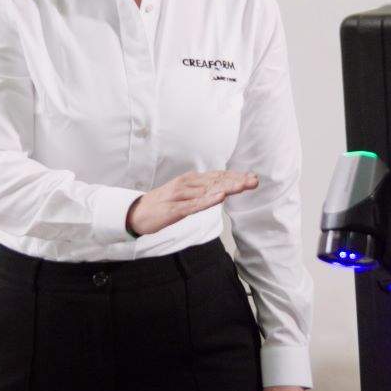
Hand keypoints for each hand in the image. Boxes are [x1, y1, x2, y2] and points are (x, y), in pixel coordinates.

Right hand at [126, 170, 258, 236]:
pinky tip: (220, 197)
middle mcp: (187, 184)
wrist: (136, 213)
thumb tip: (222, 190)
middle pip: (216, 181)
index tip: (252, 177)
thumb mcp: (185, 196)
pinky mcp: (174, 209)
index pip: (217, 176)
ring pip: (207, 191)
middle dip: (236, 181)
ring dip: (226, 188)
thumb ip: (202, 192)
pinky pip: (194, 205)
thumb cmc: (162, 205)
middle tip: (254, 181)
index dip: (235, 177)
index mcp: (190, 180)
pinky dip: (208, 200)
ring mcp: (180, 196)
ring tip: (243, 186)